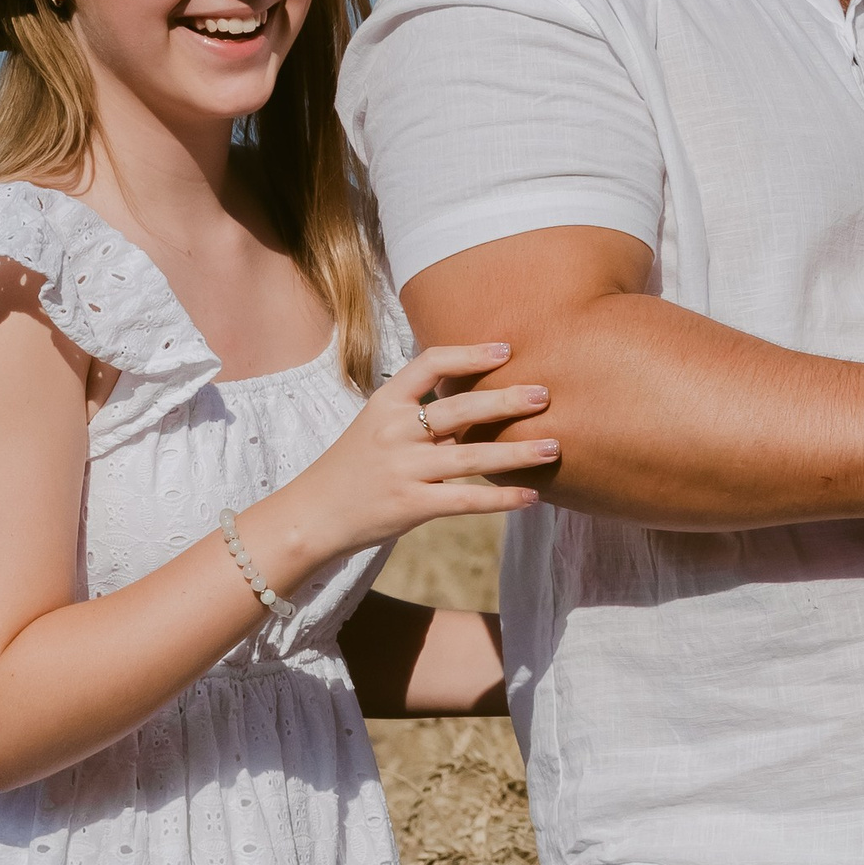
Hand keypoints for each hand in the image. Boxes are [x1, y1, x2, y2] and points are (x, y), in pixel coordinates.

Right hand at [243, 342, 556, 574]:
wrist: (310, 516)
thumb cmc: (352, 469)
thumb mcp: (375, 427)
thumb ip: (419, 414)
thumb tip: (477, 400)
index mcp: (384, 403)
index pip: (430, 363)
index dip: (469, 354)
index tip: (507, 349)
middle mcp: (393, 431)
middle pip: (458, 408)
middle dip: (505, 400)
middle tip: (544, 394)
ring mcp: (402, 469)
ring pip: (470, 457)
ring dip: (516, 452)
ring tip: (553, 447)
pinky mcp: (410, 506)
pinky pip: (465, 501)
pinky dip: (501, 499)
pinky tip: (531, 497)